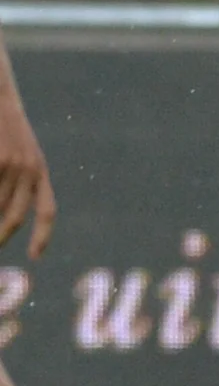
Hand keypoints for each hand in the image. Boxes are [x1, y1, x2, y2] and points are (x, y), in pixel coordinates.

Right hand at [0, 89, 50, 258]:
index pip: (46, 210)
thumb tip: (7, 215)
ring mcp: (9, 164)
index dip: (43, 235)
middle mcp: (29, 169)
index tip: (35, 256)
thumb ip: (21, 181)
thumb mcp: (22, 154)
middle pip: (14, 216)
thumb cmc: (6, 129)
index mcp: (40, 170)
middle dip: (1, 236)